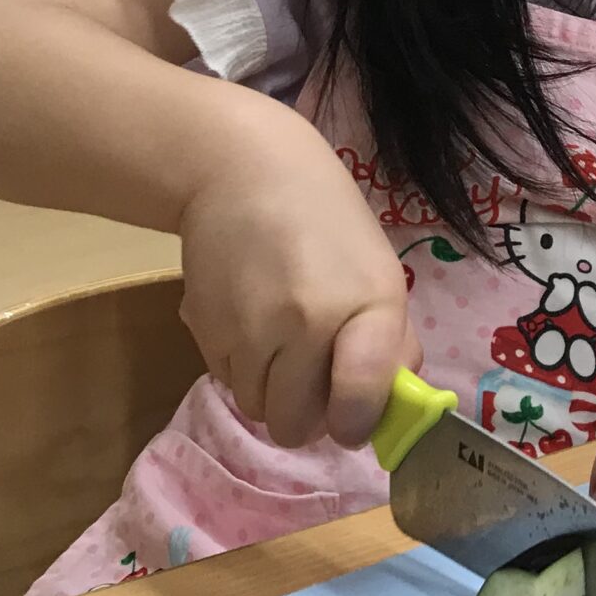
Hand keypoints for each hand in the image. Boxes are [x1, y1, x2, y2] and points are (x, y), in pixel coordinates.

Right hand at [175, 113, 421, 450]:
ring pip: (255, 408)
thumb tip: (392, 404)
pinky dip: (239, 365)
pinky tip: (249, 319)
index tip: (350, 420)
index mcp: (366, 305)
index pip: (359, 401)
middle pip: (295, 425)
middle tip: (311, 379)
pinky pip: (225, 379)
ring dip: (269, 391)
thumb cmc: (325, 220)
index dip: (354, 424)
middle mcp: (306, 323)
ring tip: (279, 342)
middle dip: (305, 414)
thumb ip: (390, 340)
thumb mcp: (377, 272)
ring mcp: (248, 329)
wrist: (241, 170)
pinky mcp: (202, 327)